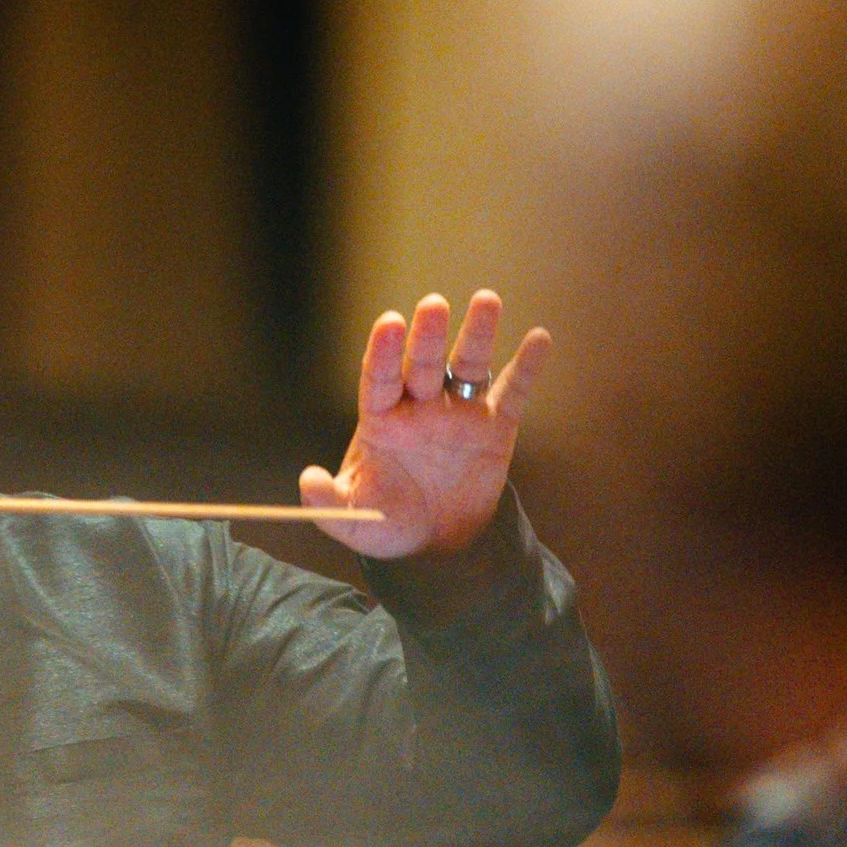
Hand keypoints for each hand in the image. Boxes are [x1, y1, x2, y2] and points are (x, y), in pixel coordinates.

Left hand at [300, 290, 549, 561]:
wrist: (436, 545)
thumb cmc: (387, 522)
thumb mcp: (353, 520)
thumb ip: (328, 501)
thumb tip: (308, 479)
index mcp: (382, 419)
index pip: (380, 378)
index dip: (384, 352)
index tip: (389, 323)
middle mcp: (420, 405)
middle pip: (423, 363)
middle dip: (427, 335)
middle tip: (433, 305)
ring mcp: (459, 411)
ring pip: (467, 365)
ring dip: (478, 334)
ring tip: (486, 301)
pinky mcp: (495, 427)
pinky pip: (512, 392)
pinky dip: (526, 367)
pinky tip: (539, 340)